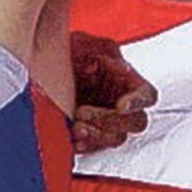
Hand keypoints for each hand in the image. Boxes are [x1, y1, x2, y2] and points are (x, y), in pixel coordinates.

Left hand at [68, 31, 155, 153]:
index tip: (121, 105)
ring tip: (75, 128)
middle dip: (109, 120)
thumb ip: (104, 50)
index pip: (148, 96)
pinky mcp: (92, 136)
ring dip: (97, 136)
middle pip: (136, 122)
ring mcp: (108, 123)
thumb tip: (122, 67)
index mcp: (129, 83)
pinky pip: (96, 148)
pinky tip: (73, 141)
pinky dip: (86, 147)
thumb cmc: (71, 53)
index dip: (139, 102)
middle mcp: (123, 106)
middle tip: (81, 113)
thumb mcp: (85, 43)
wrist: (43, 69)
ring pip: (116, 139)